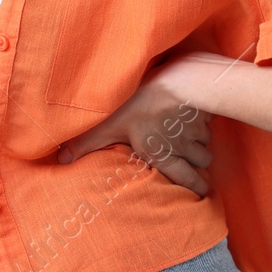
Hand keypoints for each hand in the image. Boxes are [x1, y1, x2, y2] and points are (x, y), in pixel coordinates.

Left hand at [55, 53, 214, 196]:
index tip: (203, 190)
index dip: (198, 188)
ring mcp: (198, 131)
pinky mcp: (206, 112)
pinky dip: (204, 121)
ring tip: (190, 134)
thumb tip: (61, 159)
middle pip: (203, 163)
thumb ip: (88, 142)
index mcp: (163, 156)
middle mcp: (185, 149)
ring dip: (201, 140)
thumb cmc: (141, 105)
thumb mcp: (111, 125)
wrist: (180, 81)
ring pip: (207, 143)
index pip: (190, 182)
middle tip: (197, 162)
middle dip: (201, 164)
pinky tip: (195, 113)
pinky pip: (210, 122)